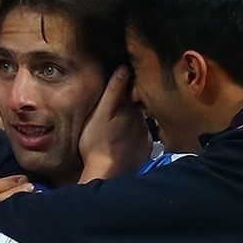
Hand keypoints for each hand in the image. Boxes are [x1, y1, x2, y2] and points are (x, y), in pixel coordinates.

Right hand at [78, 66, 151, 181]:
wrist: (106, 174)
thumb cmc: (96, 143)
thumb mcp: (99, 114)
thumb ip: (113, 91)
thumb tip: (124, 68)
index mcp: (131, 109)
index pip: (133, 92)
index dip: (126, 90)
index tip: (117, 93)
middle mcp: (143, 121)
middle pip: (137, 108)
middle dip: (128, 108)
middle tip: (112, 116)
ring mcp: (146, 136)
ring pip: (139, 124)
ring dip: (131, 124)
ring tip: (116, 132)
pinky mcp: (145, 150)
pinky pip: (141, 139)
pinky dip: (133, 139)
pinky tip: (122, 144)